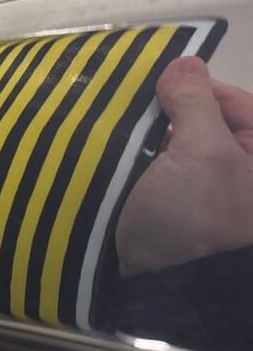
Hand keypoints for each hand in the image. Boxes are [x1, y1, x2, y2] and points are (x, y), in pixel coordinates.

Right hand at [116, 56, 252, 275]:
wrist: (164, 290)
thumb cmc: (196, 218)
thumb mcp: (202, 152)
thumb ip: (195, 102)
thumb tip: (186, 60)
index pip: (236, 103)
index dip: (199, 86)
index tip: (158, 80)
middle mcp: (236, 172)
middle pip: (204, 122)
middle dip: (169, 110)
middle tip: (133, 100)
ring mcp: (203, 191)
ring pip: (175, 144)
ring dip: (149, 134)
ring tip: (116, 121)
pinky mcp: (172, 206)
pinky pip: (156, 168)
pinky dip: (138, 157)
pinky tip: (114, 149)